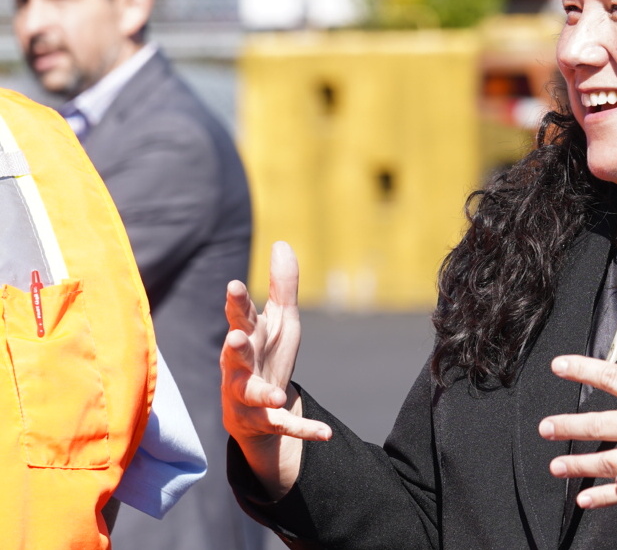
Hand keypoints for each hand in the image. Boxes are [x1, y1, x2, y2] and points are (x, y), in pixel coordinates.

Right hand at [221, 241, 329, 497]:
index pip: (240, 316)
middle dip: (234, 345)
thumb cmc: (266, 354)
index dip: (236, 302)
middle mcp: (239, 365)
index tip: (234, 286)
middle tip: (234, 337)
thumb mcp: (280, 320)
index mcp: (247, 336)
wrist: (258, 409)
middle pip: (234, 354)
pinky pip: (282, 426)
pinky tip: (324, 433)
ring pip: (249, 393)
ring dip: (261, 393)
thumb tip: (282, 243)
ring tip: (275, 396)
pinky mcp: (262, 422)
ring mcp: (246, 395)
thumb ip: (281, 286)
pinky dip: (303, 429)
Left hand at [538, 293, 616, 529]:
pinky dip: (605, 498)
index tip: (558, 366)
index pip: (615, 378)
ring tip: (555, 466)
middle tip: (545, 427)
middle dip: (570, 427)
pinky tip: (584, 499)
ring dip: (579, 465)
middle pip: (602, 425)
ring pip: (610, 463)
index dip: (584, 369)